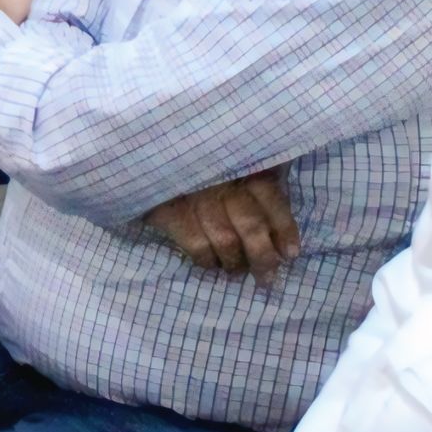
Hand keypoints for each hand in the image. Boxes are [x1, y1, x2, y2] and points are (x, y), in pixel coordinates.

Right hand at [149, 167, 298, 278]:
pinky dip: (207, 261)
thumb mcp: (235, 156)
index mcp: (240, 164)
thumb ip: (260, 170)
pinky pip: (196, 246)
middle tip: (267, 278)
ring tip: (236, 271)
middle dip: (262, 257)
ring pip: (225, 240)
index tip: (291, 253)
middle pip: (250, 225)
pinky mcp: (167, 211)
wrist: (141, 152)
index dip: (283, 228)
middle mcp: (220, 180)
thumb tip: (283, 192)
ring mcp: (192, 196)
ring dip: (235, 263)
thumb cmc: (201, 159)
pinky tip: (211, 264)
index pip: (270, 197)